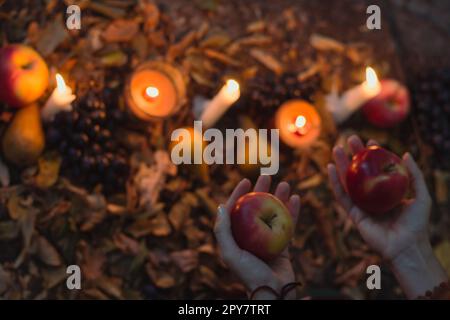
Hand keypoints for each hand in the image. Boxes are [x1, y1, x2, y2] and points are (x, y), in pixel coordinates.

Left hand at [214, 175, 299, 299]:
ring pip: (274, 213)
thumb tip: (221, 206)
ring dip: (279, 198)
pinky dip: (292, 211)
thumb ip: (223, 231)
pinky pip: (288, 224)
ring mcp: (268, 240)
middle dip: (261, 191)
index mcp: (236, 237)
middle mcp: (251, 236)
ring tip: (285, 184)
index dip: (239, 193)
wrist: (273, 293)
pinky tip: (296, 199)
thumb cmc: (249, 275)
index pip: (236, 210)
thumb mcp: (230, 254)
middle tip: (268, 176)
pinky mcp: (283, 245)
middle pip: (256, 208)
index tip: (246, 180)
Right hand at [328, 135, 447, 297]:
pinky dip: (335, 182)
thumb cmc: (417, 223)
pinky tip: (331, 168)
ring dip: (340, 164)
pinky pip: (342, 196)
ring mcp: (361, 205)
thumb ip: (414, 175)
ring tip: (336, 148)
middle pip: (360, 172)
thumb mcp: (422, 195)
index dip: (373, 155)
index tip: (370, 141)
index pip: (377, 169)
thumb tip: (405, 154)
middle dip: (354, 155)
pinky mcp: (353, 214)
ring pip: (348, 181)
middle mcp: (372, 197)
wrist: (406, 246)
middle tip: (350, 139)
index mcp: (386, 192)